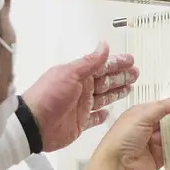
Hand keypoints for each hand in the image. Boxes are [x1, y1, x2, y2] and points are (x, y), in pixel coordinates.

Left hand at [23, 43, 139, 151]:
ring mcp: (81, 107)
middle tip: (135, 74)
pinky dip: (101, 116)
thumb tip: (103, 45)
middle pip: (106, 82)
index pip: (103, 67)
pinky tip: (108, 113)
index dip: (117, 63)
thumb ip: (89, 61)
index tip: (131, 60)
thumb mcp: (70, 74)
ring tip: (129, 89)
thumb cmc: (47, 96)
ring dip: (115, 93)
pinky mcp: (80, 123)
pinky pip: (94, 119)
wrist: (33, 124)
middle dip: (121, 77)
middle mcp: (81, 90)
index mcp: (79, 76)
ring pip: (103, 98)